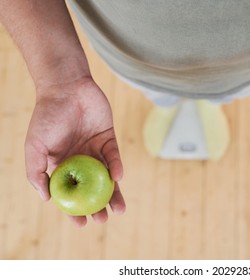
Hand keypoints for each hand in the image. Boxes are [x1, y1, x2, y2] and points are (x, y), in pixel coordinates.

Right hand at [25, 77, 125, 226]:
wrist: (65, 88)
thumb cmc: (46, 116)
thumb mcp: (35, 147)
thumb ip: (37, 173)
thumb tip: (46, 200)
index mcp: (62, 165)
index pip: (71, 193)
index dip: (75, 210)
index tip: (82, 224)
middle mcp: (80, 161)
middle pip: (92, 189)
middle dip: (98, 206)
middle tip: (103, 219)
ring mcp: (95, 150)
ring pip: (107, 177)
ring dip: (114, 194)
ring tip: (120, 210)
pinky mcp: (109, 138)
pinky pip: (114, 156)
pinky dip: (116, 167)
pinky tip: (118, 178)